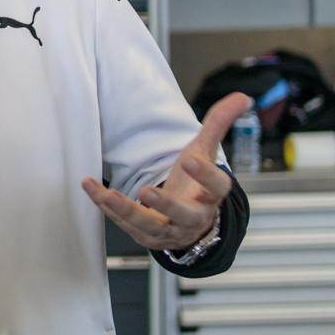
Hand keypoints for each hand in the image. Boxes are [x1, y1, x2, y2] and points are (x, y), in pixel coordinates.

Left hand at [81, 92, 249, 253]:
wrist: (188, 224)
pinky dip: (107, 208)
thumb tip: (242, 97)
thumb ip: (218, 124)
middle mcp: (193, 217)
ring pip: (149, 226)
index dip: (204, 175)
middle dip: (166, 204)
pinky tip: (93, 190)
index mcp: (211, 195)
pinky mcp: (147, 237)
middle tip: (147, 191)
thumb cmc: (194, 184)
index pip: (215, 186)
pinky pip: (125, 224)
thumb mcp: (205, 152)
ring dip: (126, 211)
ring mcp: (169, 230)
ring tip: (108, 194)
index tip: (190, 161)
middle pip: (183, 215)